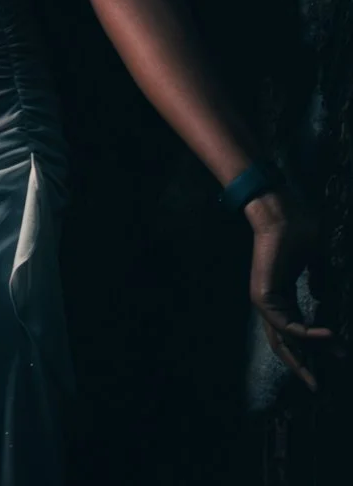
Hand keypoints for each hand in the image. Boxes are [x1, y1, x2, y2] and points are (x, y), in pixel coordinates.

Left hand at [246, 191, 340, 391]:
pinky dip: (308, 335)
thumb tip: (323, 297)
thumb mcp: (317, 261)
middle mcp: (272, 301)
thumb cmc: (298, 229)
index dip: (314, 347)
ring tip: (321, 377)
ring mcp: (265, 300)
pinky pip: (287, 326)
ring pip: (284, 341)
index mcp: (283, 294)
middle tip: (318, 388)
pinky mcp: (264, 296)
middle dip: (302, 367)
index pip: (295, 331)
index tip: (337, 356)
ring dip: (305, 359)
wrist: (280, 211)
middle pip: (284, 344)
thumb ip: (319, 281)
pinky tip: (330, 337)